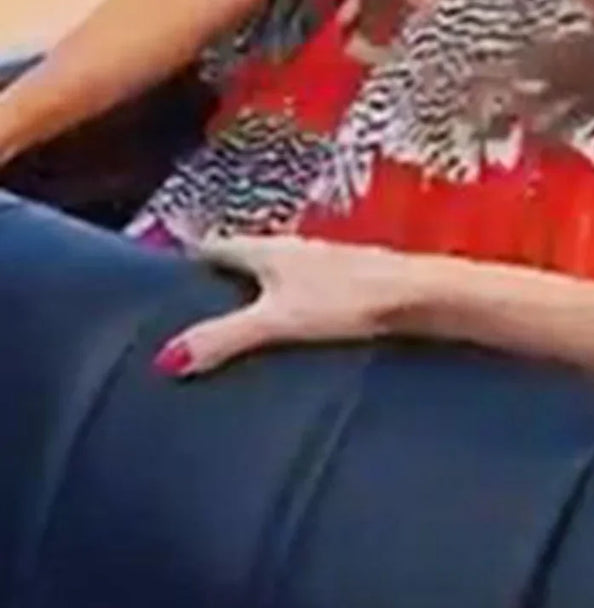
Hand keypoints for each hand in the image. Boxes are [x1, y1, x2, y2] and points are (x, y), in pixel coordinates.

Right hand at [152, 234, 430, 376]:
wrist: (419, 296)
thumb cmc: (349, 300)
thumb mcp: (277, 322)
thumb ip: (225, 339)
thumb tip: (165, 359)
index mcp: (269, 250)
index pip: (216, 247)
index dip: (188, 260)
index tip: (159, 279)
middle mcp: (294, 251)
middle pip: (244, 262)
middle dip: (217, 283)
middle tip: (186, 313)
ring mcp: (323, 266)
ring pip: (275, 278)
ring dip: (252, 298)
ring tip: (230, 332)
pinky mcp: (348, 287)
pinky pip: (300, 295)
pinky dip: (283, 311)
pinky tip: (286, 339)